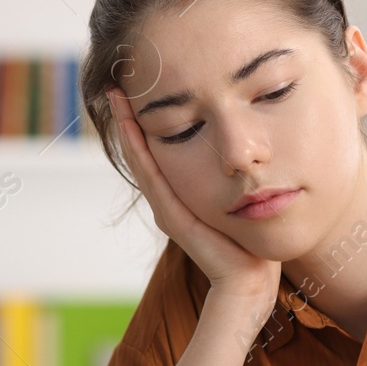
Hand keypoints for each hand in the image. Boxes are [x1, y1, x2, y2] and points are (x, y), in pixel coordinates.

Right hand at [107, 88, 281, 302]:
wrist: (249, 282)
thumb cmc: (250, 245)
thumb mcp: (238, 200)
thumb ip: (232, 179)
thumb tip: (244, 151)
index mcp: (181, 196)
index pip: (157, 151)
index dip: (145, 121)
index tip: (139, 87)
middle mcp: (168, 201)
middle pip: (142, 151)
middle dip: (129, 117)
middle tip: (116, 83)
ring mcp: (167, 209)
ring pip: (141, 159)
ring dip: (127, 127)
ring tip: (116, 96)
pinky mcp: (172, 217)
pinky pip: (152, 177)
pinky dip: (139, 151)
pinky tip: (130, 127)